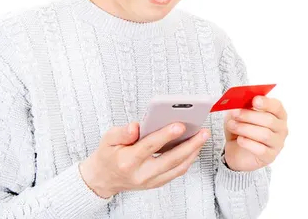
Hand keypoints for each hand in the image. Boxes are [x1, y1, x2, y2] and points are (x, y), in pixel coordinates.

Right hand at [79, 122, 209, 197]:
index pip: (150, 146)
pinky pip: (176, 172)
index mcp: (127, 161)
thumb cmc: (108, 155)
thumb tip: (136, 126)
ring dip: (193, 152)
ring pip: (177, 168)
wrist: (103, 179)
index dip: (166, 135)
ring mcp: (150, 181)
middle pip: (171, 159)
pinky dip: (187, 160)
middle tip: (203, 132)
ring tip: (202, 137)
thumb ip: (122, 132)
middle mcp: (141, 174)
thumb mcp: (107, 139)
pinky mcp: (156, 183)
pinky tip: (194, 147)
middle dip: (190, 145)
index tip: (180, 125)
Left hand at [223, 96, 287, 171]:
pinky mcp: (270, 157)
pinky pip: (261, 150)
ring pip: (265, 134)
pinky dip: (248, 143)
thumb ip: (242, 107)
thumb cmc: (242, 128)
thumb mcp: (240, 114)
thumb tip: (239, 102)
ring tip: (232, 126)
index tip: (254, 100)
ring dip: (245, 128)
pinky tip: (239, 139)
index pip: (277, 106)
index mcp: (277, 114)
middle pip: (269, 120)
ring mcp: (277, 144)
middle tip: (235, 113)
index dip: (266, 103)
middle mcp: (281, 128)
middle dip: (249, 116)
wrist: (236, 150)